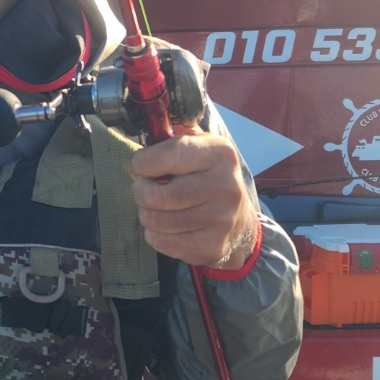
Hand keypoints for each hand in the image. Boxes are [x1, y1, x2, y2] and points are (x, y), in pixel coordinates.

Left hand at [130, 126, 257, 269]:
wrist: (239, 222)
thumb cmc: (209, 178)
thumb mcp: (201, 147)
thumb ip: (175, 137)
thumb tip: (149, 135)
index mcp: (220, 154)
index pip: (170, 155)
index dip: (144, 161)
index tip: (141, 165)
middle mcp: (224, 186)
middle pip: (155, 194)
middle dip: (140, 190)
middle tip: (146, 188)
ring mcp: (220, 219)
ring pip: (154, 219)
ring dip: (146, 213)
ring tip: (157, 207)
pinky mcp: (212, 245)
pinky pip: (161, 241)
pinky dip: (154, 234)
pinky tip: (166, 226)